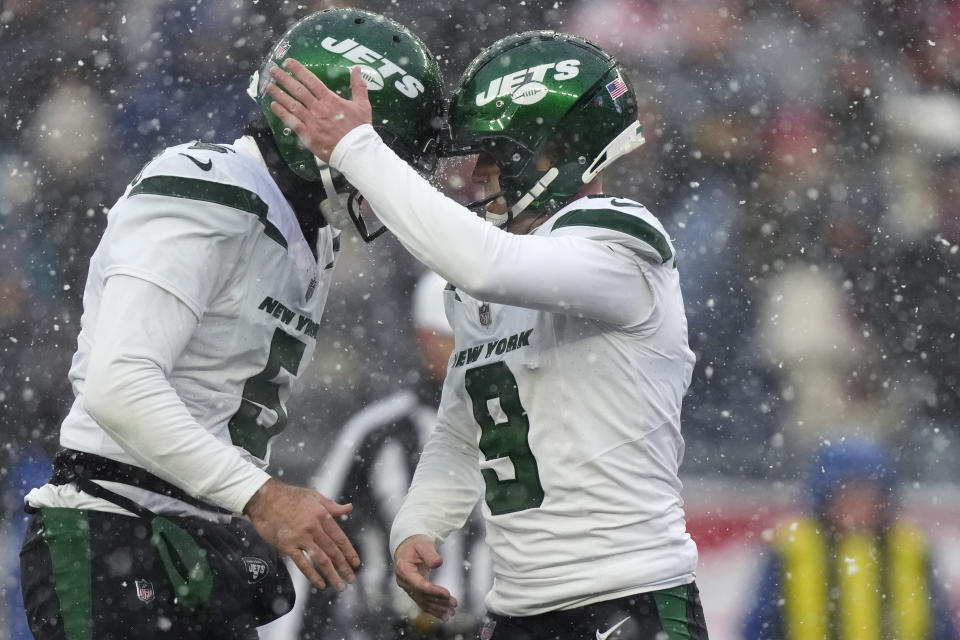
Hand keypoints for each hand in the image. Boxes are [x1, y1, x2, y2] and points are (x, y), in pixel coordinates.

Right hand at [244, 478, 360, 590]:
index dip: (349, 552)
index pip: (339, 538)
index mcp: (322, 515)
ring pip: (320, 559)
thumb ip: (332, 506)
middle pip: (332, 551)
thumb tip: (349, 508)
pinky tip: (320, 584)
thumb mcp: (314, 496)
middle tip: (351, 578)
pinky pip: (302, 563)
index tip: (356, 563)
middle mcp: (313, 527)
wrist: (264, 498)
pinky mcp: (287, 545)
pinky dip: (312, 575)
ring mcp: (300, 537)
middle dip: (344, 566)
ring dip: (332, 574)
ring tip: (340, 585)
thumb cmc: (290, 496)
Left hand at [265, 59, 372, 162]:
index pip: (312, 81)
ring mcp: (312, 122)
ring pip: (292, 105)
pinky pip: (292, 122)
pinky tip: (274, 105)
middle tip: (274, 70)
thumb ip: (358, 86)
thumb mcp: (363, 105)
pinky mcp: (308, 135)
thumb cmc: (360, 129)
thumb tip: (356, 69)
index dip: (299, 70)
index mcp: (331, 100)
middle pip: (298, 90)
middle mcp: (319, 109)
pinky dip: (282, 113)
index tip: (288, 63)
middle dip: (284, 79)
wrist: (356, 151)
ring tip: (269, 86)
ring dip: (279, 94)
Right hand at [394, 534, 457, 619]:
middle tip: (454, 604)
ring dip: (438, 607)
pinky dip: (433, 609)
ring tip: (452, 612)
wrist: (407, 547)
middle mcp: (403, 581)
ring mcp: (407, 587)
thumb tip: (438, 563)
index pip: (419, 584)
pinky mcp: (413, 590)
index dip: (433, 591)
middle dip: (439, 601)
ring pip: (423, 601)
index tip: (447, 594)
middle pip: (422, 595)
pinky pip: (423, 602)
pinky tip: (443, 615)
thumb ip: (430, 553)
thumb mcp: (423, 544)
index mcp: (403, 569)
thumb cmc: (415, 544)